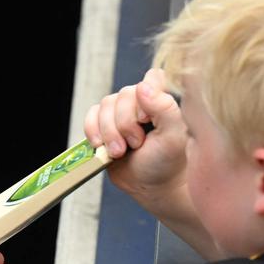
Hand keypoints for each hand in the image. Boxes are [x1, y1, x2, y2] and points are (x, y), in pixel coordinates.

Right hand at [83, 68, 187, 195]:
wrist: (150, 186)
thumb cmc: (167, 161)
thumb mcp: (173, 136)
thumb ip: (164, 108)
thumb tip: (142, 87)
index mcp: (161, 99)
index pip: (152, 78)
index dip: (146, 96)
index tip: (148, 120)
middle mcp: (139, 101)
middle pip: (122, 95)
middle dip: (125, 124)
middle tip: (136, 144)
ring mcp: (119, 112)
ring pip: (104, 106)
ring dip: (110, 133)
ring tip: (120, 152)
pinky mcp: (103, 124)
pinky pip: (90, 116)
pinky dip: (93, 131)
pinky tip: (102, 146)